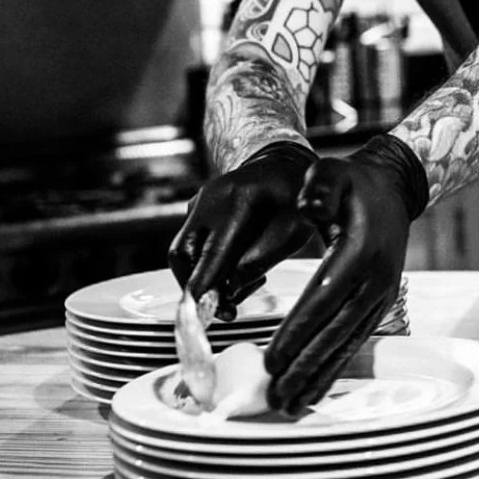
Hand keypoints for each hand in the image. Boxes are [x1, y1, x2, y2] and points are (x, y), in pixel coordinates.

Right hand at [168, 141, 316, 321]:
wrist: (284, 164)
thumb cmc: (295, 200)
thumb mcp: (294, 232)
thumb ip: (260, 261)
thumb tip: (228, 290)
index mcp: (239, 199)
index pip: (212, 253)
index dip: (204, 286)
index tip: (200, 313)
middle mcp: (210, 198)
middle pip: (184, 254)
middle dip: (199, 287)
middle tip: (227, 310)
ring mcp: (199, 201)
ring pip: (182, 252)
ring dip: (202, 277)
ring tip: (237, 287)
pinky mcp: (196, 208)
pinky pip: (190, 244)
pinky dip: (204, 263)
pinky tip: (234, 266)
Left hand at [264, 134, 428, 414]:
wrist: (392, 192)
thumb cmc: (352, 183)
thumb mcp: (333, 172)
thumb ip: (319, 187)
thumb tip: (306, 206)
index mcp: (360, 251)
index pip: (323, 298)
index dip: (297, 332)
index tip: (271, 360)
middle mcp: (375, 279)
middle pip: (335, 331)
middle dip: (304, 366)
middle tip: (275, 396)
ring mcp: (381, 295)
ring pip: (347, 343)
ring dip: (319, 376)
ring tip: (290, 404)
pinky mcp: (379, 304)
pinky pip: (356, 341)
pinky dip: (335, 367)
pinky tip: (314, 389)